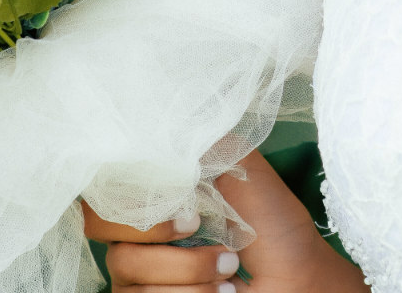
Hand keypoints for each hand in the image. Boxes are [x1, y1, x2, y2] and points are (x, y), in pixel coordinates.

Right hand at [82, 150, 365, 291]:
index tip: (185, 207)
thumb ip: (203, 145)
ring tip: (229, 270)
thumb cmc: (274, 226)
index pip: (101, 189)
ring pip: (126, 276)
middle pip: (102, 232)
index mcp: (154, 194)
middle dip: (159, 237)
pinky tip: (223, 292)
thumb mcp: (244, 168)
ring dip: (187, 274)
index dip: (128, 196)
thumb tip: (162, 125)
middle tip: (200, 231)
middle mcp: (137, 236)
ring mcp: (140, 277)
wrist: (300, 279)